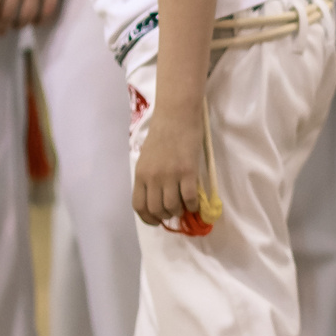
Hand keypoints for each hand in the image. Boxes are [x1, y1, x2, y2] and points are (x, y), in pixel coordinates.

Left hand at [132, 96, 203, 226]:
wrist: (176, 115)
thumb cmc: (162, 133)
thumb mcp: (147, 157)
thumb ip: (149, 176)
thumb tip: (158, 196)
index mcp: (140, 174)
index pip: (139, 206)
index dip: (147, 218)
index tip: (156, 220)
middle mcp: (153, 177)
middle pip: (156, 209)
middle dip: (166, 216)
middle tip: (174, 212)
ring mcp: (170, 175)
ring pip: (173, 207)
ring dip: (180, 211)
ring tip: (185, 207)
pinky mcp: (188, 171)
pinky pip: (190, 198)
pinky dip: (194, 205)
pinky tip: (196, 203)